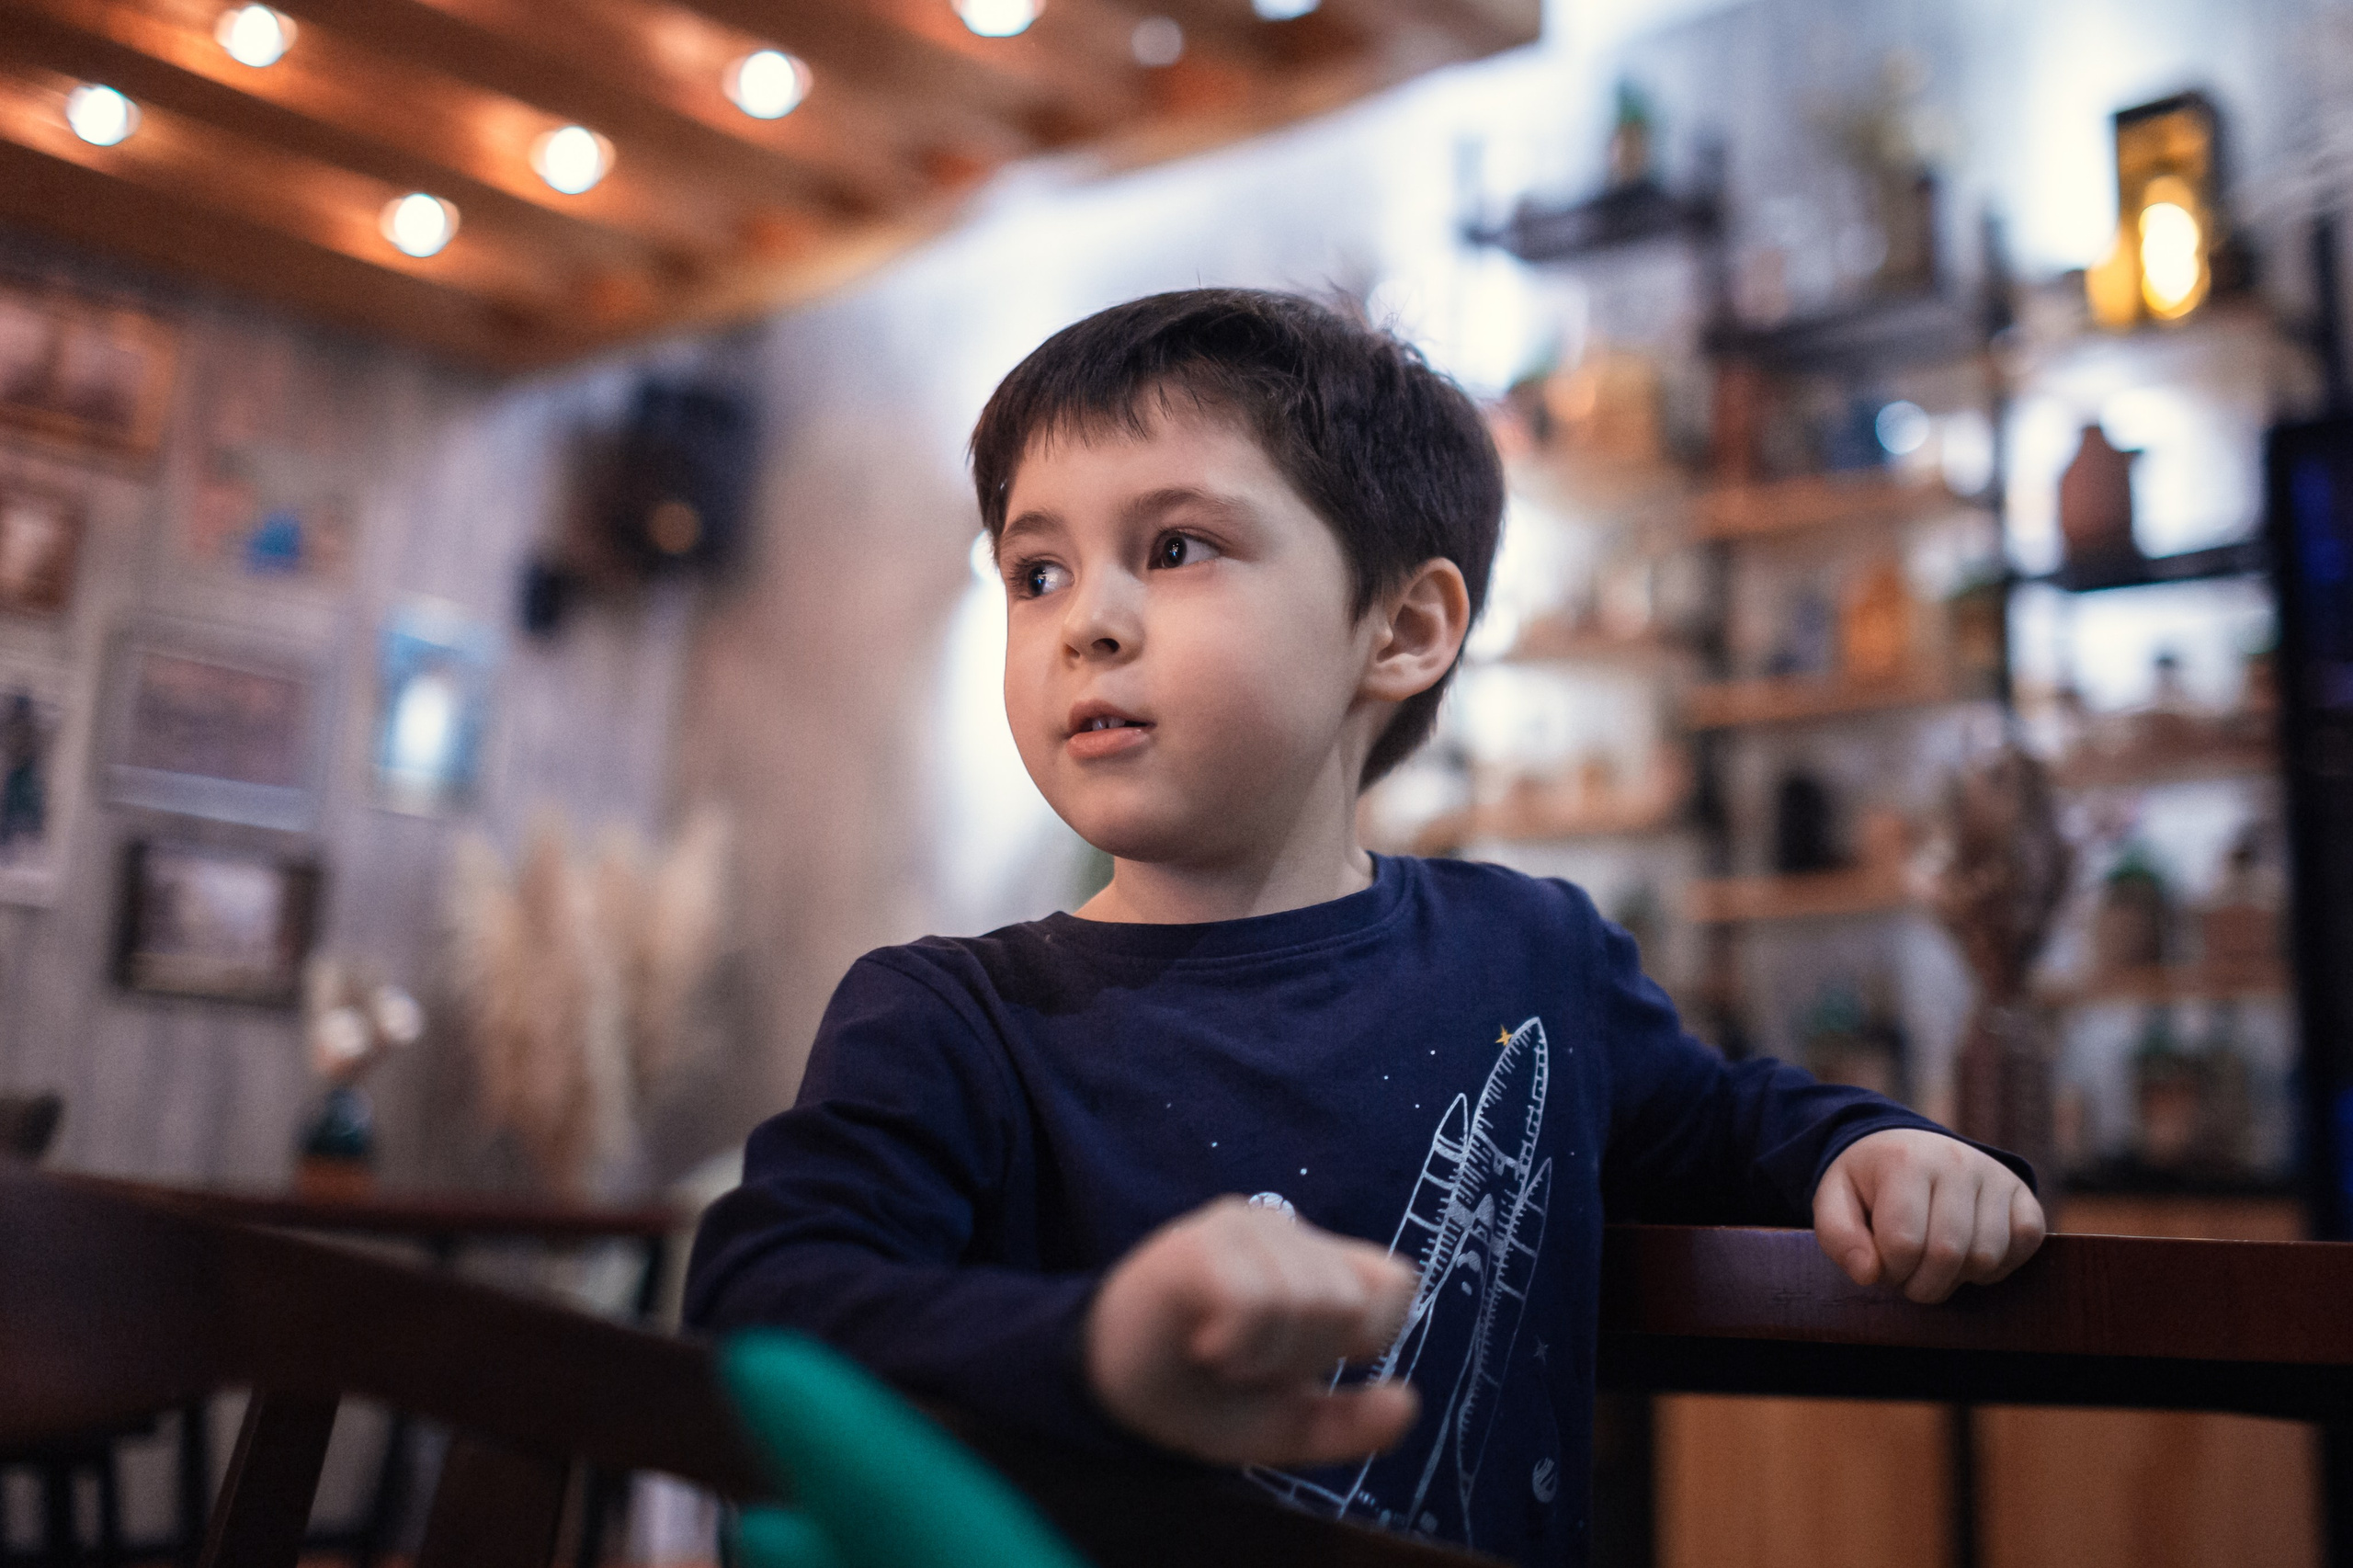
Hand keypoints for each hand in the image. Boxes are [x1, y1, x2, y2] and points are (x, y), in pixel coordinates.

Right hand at [1084, 1196, 1419, 1466]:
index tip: (1309, 1363)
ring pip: (1307, 1299)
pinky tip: (1207, 1344)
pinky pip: (1254, 1298)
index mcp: (1318, 1263)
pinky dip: (1236, 1343)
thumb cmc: (1203, 1396)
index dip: (1368, 1338)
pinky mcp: (1195, 1243)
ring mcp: (1239, 1228)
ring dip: (1265, 1356)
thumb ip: (1351, 1423)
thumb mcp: (1286, 1425)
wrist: (1111, 1393)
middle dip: (1304, 1359)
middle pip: (1349, 1303)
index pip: (1396, 1283)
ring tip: (1225, 1353)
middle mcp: (1284, 1231)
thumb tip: (1409, 1403)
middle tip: (1250, 1362)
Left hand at [1813, 1129, 2046, 1303]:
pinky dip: (1997, 1265)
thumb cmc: (1867, 1183)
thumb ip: (1839, 1238)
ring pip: (1987, 1256)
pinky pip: (2026, 1242)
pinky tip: (1968, 1256)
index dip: (1889, 1271)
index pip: (1903, 1243)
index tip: (1881, 1265)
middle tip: (1907, 1276)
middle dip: (1923, 1284)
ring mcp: (1994, 1174)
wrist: (1904, 1147)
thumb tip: (1868, 1274)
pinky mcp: (2022, 1191)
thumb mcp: (1833, 1200)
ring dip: (1958, 1278)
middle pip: (1948, 1254)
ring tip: (1934, 1263)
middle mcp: (1956, 1161)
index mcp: (1904, 1161)